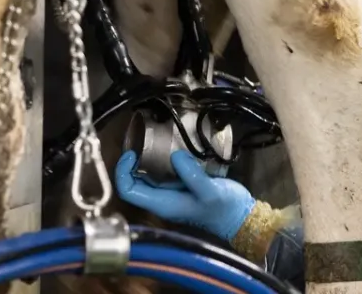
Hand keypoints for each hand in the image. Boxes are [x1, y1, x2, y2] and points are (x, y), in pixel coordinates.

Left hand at [115, 150, 254, 241]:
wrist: (239, 217)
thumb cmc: (224, 207)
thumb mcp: (210, 191)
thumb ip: (191, 175)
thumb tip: (174, 156)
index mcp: (163, 204)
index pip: (128, 191)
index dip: (123, 172)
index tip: (132, 154)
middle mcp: (162, 201)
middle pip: (133, 184)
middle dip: (131, 165)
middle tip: (140, 145)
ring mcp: (171, 196)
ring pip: (147, 180)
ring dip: (145, 163)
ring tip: (152, 145)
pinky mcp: (181, 189)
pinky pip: (163, 176)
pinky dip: (162, 164)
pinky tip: (172, 152)